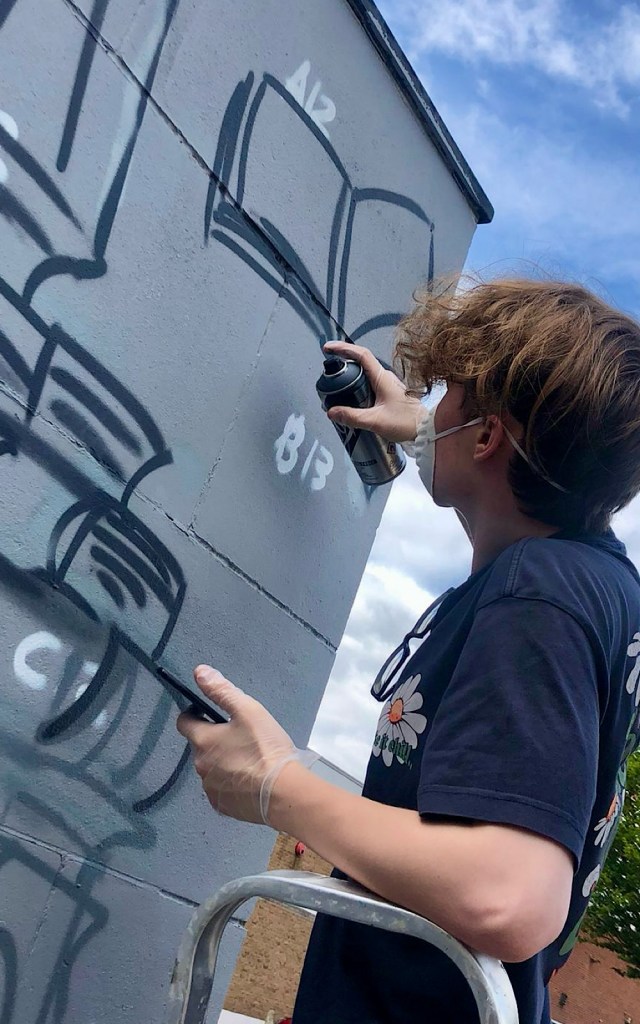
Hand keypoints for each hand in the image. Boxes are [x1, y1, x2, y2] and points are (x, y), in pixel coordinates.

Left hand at [176, 666, 312, 824]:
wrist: (282, 793)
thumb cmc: (265, 748)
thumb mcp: (248, 710)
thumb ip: (222, 690)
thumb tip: (199, 672)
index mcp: (203, 740)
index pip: (184, 722)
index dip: (194, 714)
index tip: (208, 713)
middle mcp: (200, 766)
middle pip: (200, 746)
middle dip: (214, 739)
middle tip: (240, 736)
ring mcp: (210, 788)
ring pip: (211, 768)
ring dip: (222, 762)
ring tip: (249, 759)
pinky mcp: (222, 806)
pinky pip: (220, 789)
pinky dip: (230, 782)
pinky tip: (249, 780)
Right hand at [323, 341, 423, 442]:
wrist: (425, 430)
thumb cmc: (406, 423)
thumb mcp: (375, 421)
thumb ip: (352, 417)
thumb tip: (332, 412)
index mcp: (382, 378)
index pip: (361, 355)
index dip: (343, 349)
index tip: (328, 348)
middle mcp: (385, 377)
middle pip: (360, 362)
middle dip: (343, 362)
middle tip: (328, 369)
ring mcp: (387, 384)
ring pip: (364, 374)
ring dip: (350, 375)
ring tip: (336, 385)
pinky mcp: (388, 393)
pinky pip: (369, 384)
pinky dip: (357, 386)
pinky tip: (351, 397)